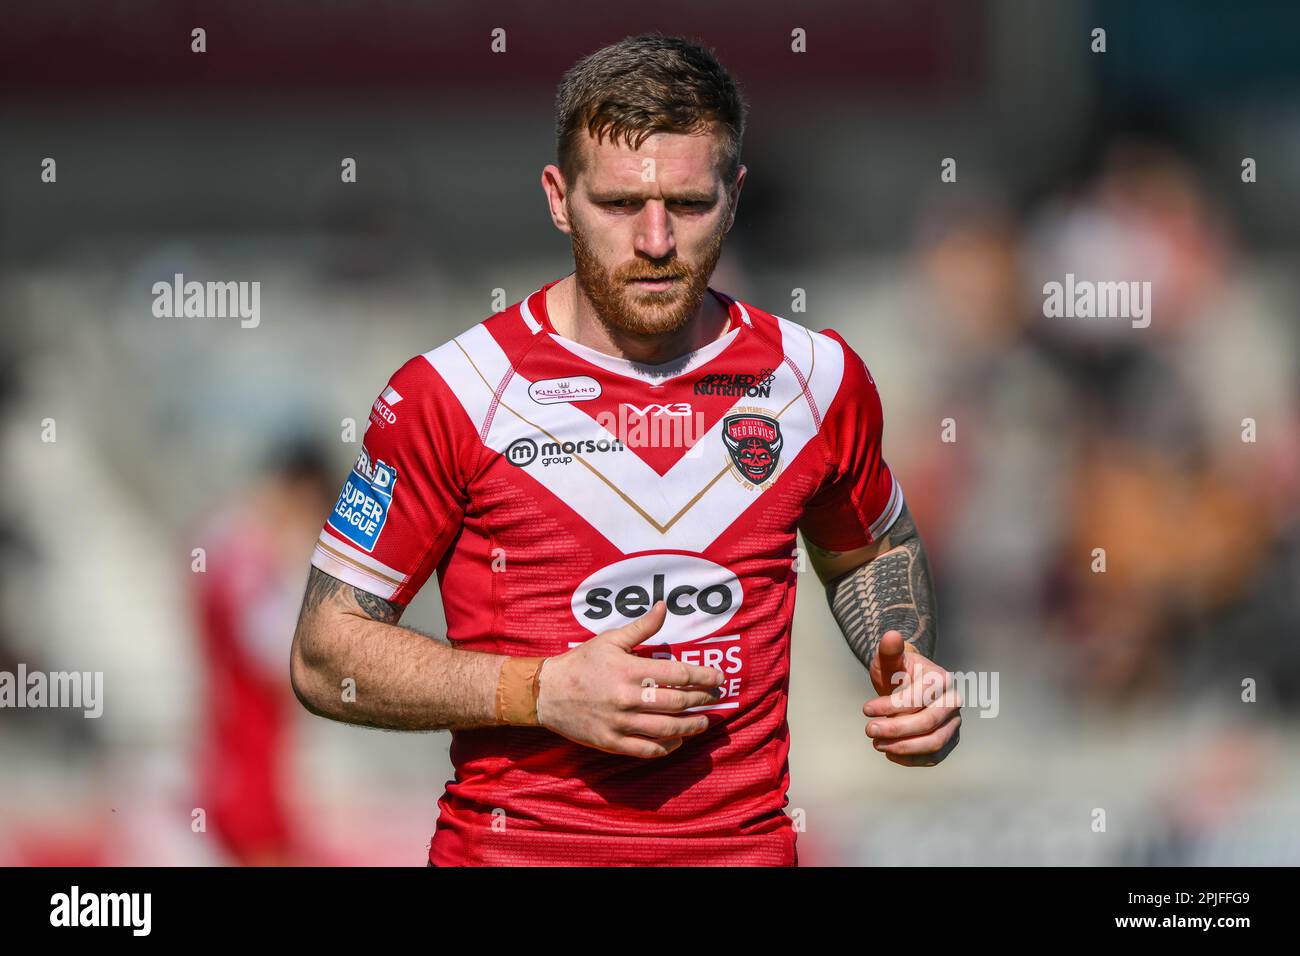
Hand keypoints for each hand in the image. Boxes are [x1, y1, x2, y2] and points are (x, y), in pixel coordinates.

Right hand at [536, 601, 724, 758]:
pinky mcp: (611, 742)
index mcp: (629, 670)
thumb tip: (664, 607)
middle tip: (715, 697)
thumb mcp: (610, 639)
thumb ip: (641, 627)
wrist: (546, 692)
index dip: (703, 676)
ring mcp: (619, 723)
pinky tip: (677, 741)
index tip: (718, 677)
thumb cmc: (581, 663)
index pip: (677, 674)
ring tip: (704, 722)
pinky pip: (646, 750)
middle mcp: (627, 698)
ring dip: (691, 727)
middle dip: (702, 700)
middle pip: (677, 703)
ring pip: (666, 729)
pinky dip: (666, 747)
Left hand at [864, 630, 960, 766]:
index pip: (918, 698)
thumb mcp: (890, 660)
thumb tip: (891, 636)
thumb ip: (890, 650)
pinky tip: (888, 752)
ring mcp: (954, 723)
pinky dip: (911, 759)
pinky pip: (934, 757)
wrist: (908, 686)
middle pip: (928, 722)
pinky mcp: (948, 740)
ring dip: (903, 747)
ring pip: (935, 743)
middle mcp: (953, 702)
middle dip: (896, 729)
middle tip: (868, 730)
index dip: (891, 706)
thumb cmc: (897, 672)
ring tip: (876, 744)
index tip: (865, 709)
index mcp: (942, 679)